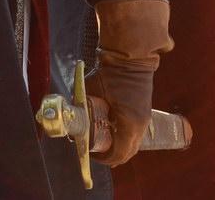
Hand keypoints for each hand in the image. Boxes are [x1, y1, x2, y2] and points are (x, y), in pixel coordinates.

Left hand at [91, 0, 171, 166]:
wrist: (131, 55)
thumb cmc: (110, 73)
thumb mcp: (91, 91)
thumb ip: (82, 105)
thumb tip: (68, 114)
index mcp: (129, 123)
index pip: (119, 153)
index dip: (103, 158)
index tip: (90, 152)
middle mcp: (141, 124)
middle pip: (128, 151)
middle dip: (111, 153)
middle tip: (95, 148)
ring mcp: (145, 118)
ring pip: (134, 142)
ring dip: (119, 144)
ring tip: (103, 138)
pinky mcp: (145, 110)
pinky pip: (136, 131)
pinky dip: (125, 134)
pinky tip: (113, 127)